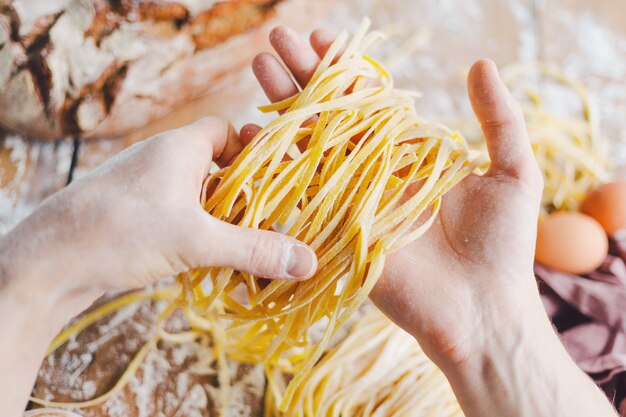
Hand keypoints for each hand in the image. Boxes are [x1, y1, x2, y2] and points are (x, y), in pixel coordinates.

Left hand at [0, 117, 316, 416]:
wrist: (48, 263)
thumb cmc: (121, 232)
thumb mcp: (196, 240)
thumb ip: (254, 249)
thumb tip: (308, 261)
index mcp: (179, 148)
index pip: (226, 131)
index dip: (253, 150)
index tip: (277, 178)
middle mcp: (162, 161)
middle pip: (217, 166)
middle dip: (244, 194)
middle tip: (268, 221)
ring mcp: (146, 189)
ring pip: (198, 196)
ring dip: (221, 219)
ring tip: (243, 247)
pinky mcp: (135, 216)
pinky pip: (179, 216)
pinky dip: (198, 234)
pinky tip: (208, 261)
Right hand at [249, 25, 542, 363]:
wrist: (480, 309)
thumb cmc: (503, 246)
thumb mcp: (513, 172)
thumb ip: (496, 118)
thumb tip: (479, 62)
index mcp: (410, 154)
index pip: (370, 102)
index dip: (346, 70)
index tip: (324, 38)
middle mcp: (375, 172)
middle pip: (332, 115)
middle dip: (305, 76)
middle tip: (277, 38)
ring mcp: (351, 199)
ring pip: (311, 143)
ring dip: (285, 104)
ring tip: (261, 63)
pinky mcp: (335, 228)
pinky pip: (301, 190)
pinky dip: (277, 160)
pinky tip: (253, 128)